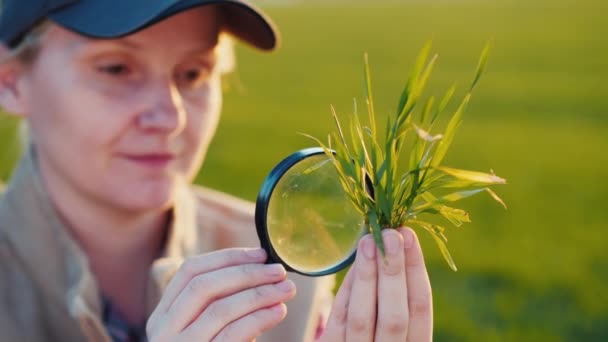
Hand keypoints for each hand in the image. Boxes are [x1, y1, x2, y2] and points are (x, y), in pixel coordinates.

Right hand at [146, 248, 296, 340]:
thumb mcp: (204, 326)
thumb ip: (219, 300)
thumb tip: (259, 264)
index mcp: (164, 314)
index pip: (190, 271)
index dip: (227, 257)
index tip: (261, 254)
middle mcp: (164, 330)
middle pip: (204, 286)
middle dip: (247, 273)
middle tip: (280, 271)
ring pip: (220, 309)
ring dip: (259, 294)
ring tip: (287, 289)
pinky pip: (233, 334)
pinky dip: (259, 318)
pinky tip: (279, 311)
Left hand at [319, 228, 432, 340]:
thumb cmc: (377, 341)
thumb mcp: (394, 332)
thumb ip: (395, 302)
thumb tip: (393, 250)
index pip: (420, 310)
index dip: (416, 271)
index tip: (410, 236)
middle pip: (396, 315)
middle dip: (393, 271)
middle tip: (390, 234)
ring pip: (363, 318)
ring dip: (367, 277)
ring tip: (367, 242)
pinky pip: (338, 322)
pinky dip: (346, 293)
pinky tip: (353, 267)